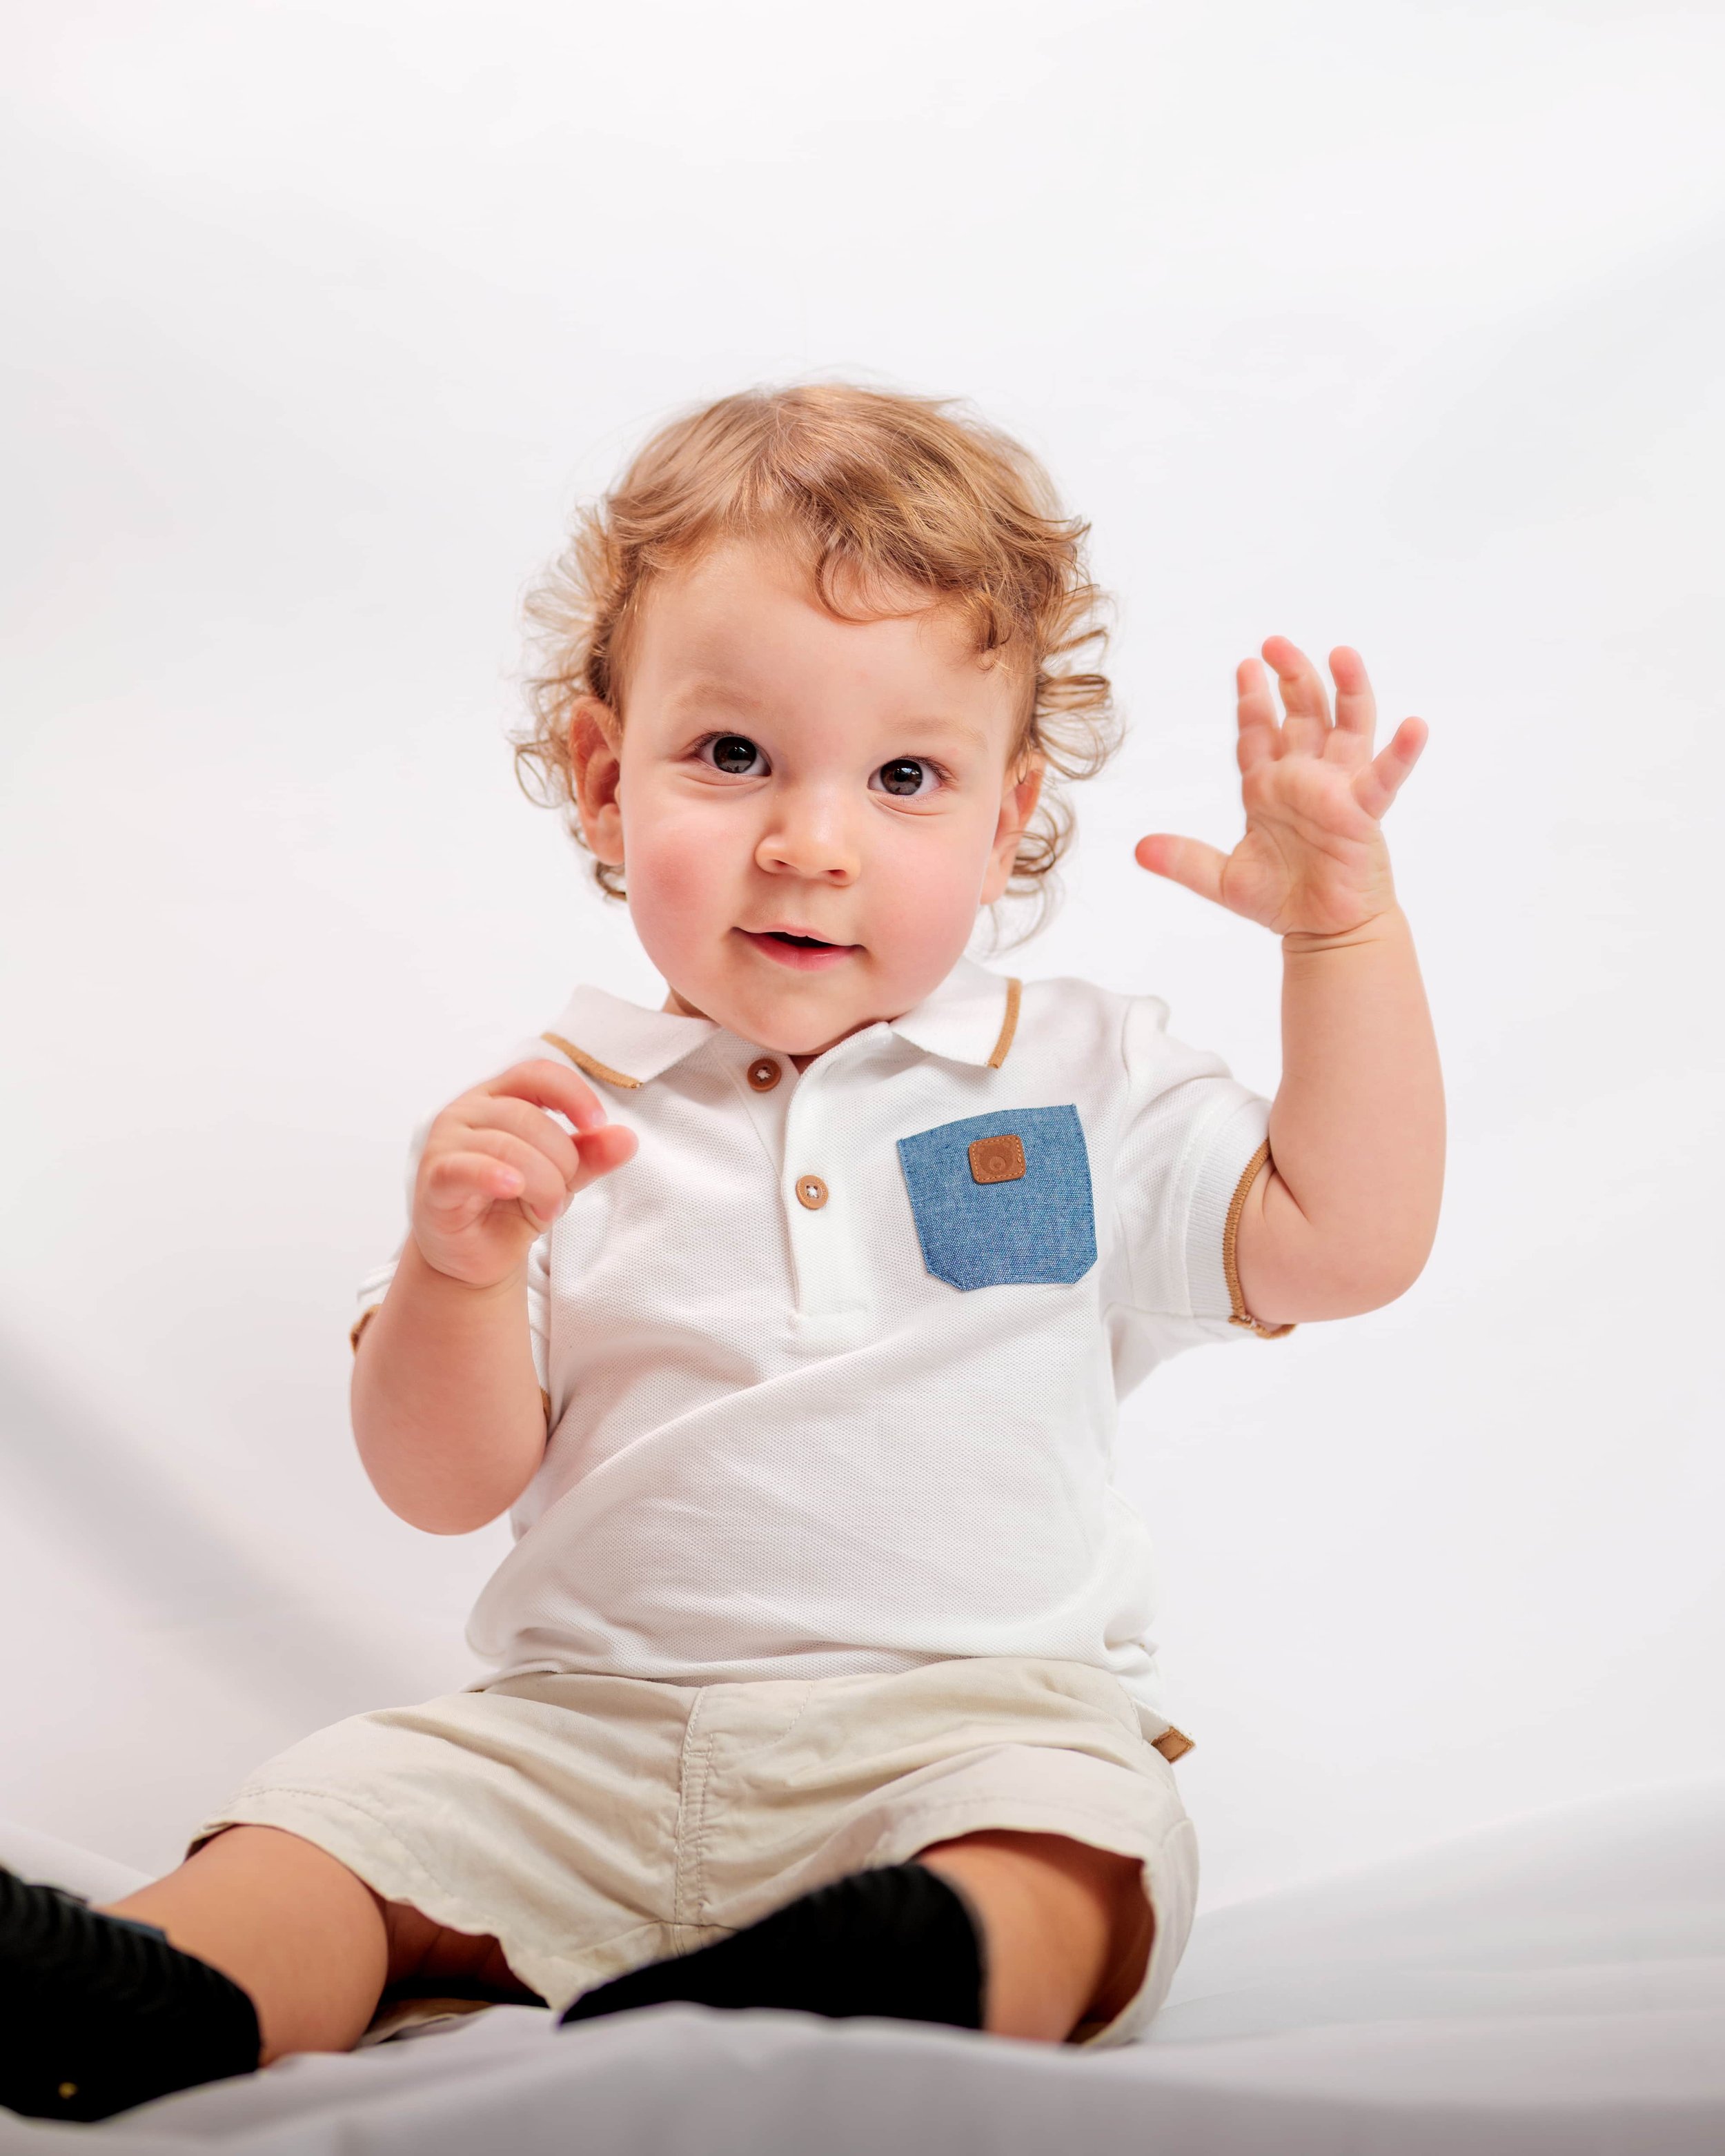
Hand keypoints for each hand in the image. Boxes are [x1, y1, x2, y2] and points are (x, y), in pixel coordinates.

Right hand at [411, 1059, 637, 1288]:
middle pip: (527, 1116)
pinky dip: (493, 1175)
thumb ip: (590, 1156)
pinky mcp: (434, 1181)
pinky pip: (465, 1169)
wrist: (474, 1257)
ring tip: (548, 1209)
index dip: (571, 1093)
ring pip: (505, 1145)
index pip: (536, 1074)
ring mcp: (445, 1144)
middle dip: (561, 1158)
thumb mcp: (561, 1176)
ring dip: (542, 1181)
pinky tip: (513, 1187)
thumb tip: (627, 1138)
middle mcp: (466, 1111)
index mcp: (498, 1097)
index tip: (597, 1122)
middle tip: (563, 1193)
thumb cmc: (512, 1204)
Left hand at [1135, 639, 1427, 939]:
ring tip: (1341, 652)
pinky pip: (1384, 777)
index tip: (1245, 666)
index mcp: (1269, 788)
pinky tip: (1416, 725)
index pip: (1259, 733)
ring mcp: (1338, 790)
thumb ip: (1183, 860)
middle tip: (1274, 642)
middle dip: (1290, 676)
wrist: (1321, 933)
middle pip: (1301, 715)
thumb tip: (1137, 850)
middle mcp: (1305, 779)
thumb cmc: (1281, 901)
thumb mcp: (1222, 878)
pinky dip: (1401, 752)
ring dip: (1346, 689)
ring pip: (1347, 727)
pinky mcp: (1363, 813)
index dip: (1252, 700)